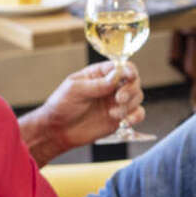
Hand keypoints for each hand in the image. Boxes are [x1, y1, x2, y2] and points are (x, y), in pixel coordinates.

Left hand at [22, 61, 144, 163]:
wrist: (58, 130)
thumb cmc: (61, 105)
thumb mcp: (74, 89)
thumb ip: (97, 84)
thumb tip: (117, 75)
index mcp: (99, 74)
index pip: (121, 66)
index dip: (129, 69)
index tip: (129, 76)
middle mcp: (111, 86)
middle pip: (133, 81)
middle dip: (130, 89)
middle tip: (119, 98)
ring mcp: (116, 102)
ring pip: (137, 97)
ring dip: (129, 105)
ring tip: (113, 113)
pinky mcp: (120, 117)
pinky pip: (137, 114)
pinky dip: (135, 117)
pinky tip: (125, 121)